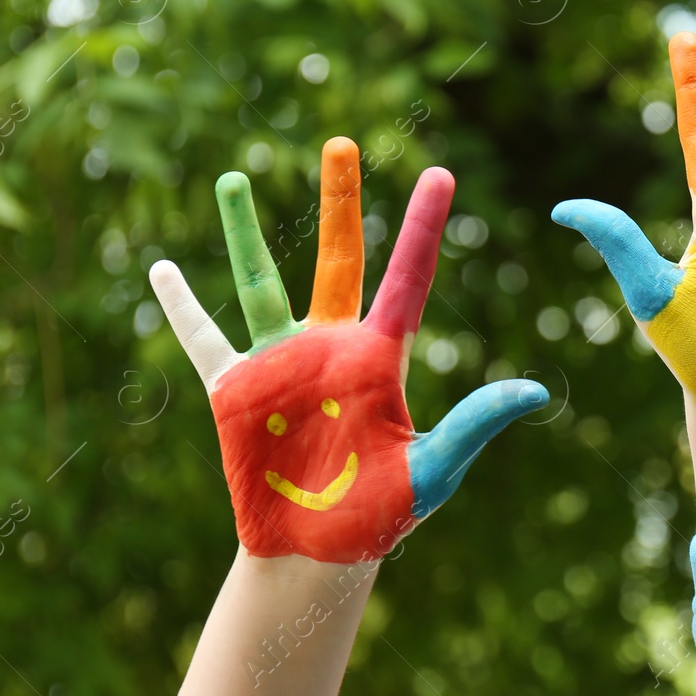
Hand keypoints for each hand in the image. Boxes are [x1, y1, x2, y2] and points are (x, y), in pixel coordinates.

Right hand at [149, 137, 547, 562]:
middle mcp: (330, 345)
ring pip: (260, 281)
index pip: (407, 276)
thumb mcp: (434, 469)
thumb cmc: (382, 515)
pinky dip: (182, 306)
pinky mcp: (236, 389)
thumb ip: (475, 424)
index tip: (441, 173)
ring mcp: (280, 362)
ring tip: (230, 177)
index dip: (423, 226)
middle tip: (342, 141)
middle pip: (337, 255)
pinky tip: (161, 270)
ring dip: (244, 231)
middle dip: (339, 199)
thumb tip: (534, 391)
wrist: (317, 554)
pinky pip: (204, 338)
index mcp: (381, 355)